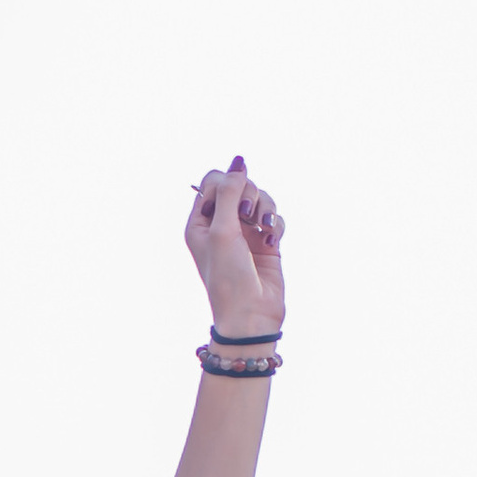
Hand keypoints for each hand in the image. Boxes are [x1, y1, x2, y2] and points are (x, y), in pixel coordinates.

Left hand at [185, 157, 284, 338]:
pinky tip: (273, 241)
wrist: (251, 315)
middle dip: (248, 194)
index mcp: (200, 223)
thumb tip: (239, 161)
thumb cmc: (229, 277)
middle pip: (239, 185)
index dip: (227, 184)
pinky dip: (276, 225)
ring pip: (260, 198)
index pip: (213, 182)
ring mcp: (244, 234)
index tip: (232, 203)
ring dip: (265, 208)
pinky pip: (275, 217)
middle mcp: (221, 225)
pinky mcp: (266, 243)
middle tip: (247, 216)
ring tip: (264, 228)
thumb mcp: (223, 230)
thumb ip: (230, 192)